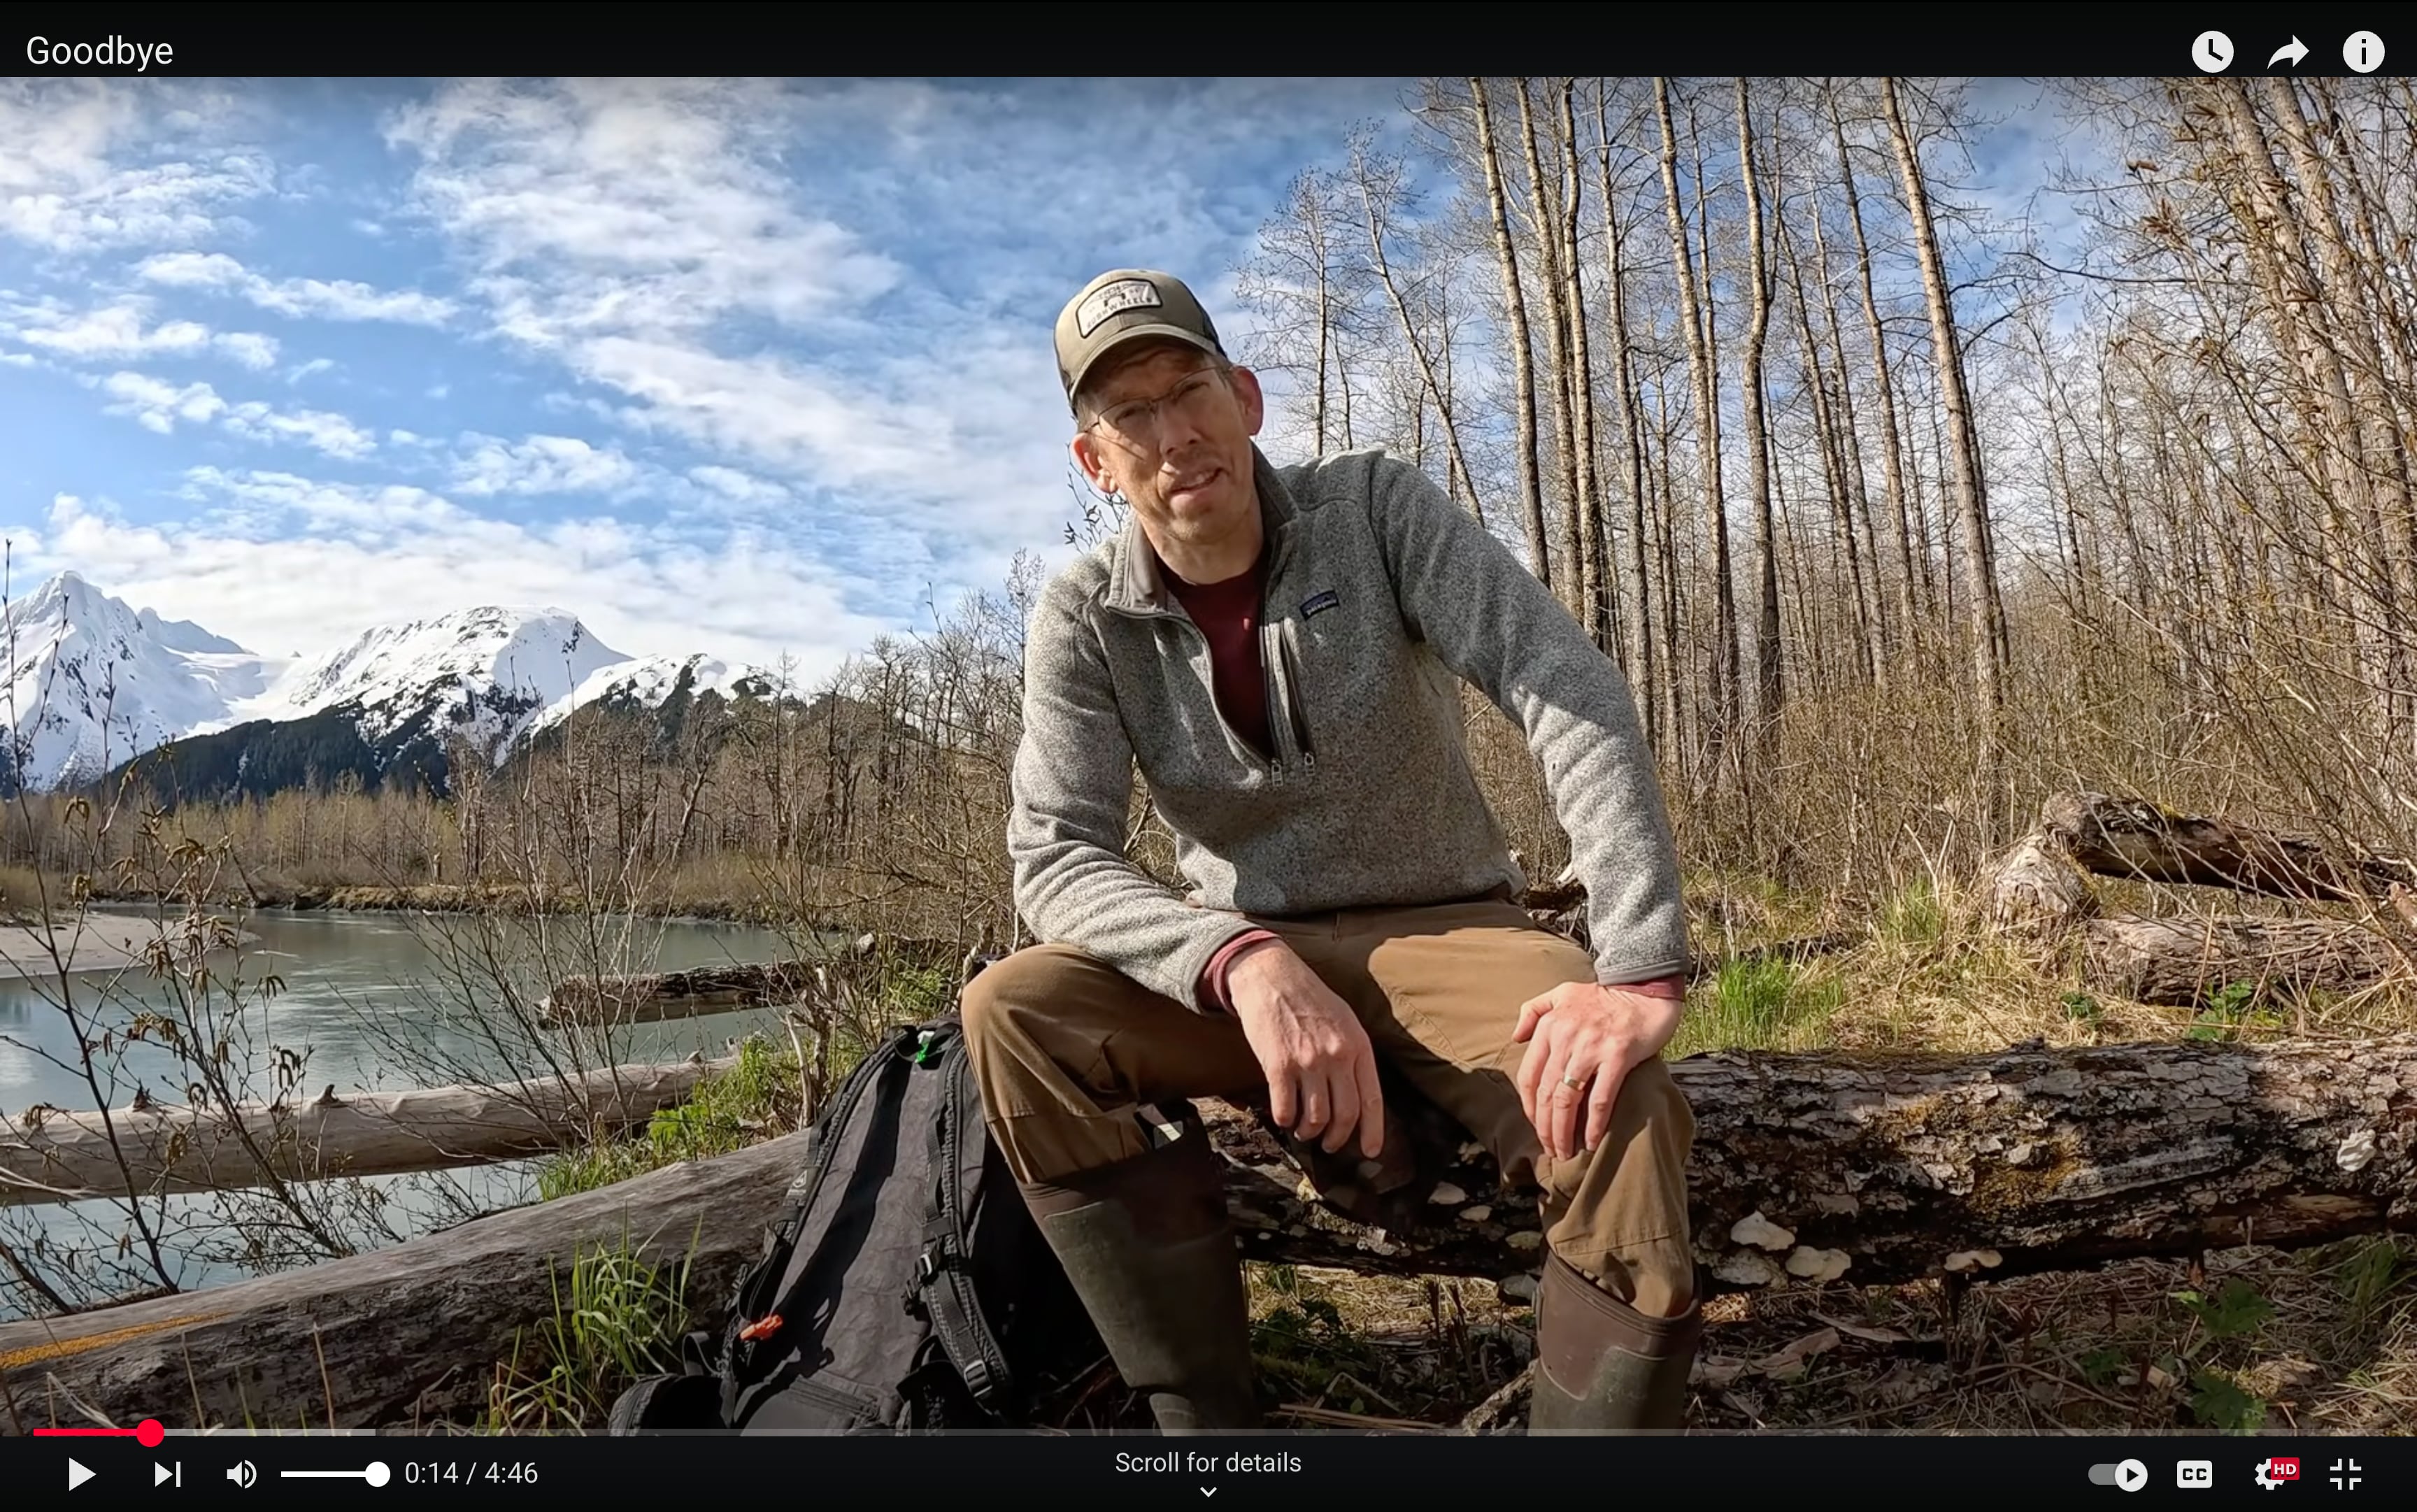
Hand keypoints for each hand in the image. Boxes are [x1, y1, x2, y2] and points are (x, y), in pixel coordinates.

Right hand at [1224, 939, 1384, 1159]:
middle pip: (1345, 1115)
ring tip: (1304, 1130)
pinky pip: (1285, 1109)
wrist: (1270, 975)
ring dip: (1309, 1132)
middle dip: (1337, 1138)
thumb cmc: (1309, 998)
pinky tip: (1284, 1117)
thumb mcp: (1345, 1019)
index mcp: (1358, 1045)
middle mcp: (1336, 1056)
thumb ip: (1354, 1054)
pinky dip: (1285, 1120)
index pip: (1372, 1099)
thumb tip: (1358, 1093)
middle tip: (1329, 1144)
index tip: (1370, 1151)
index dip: (1373, 1131)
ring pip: (1315, 1118)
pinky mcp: (1278, 1065)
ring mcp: (1307, 1061)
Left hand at [1512, 982, 1682, 1164]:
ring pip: (1566, 1100)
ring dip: (1562, 1132)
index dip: (1529, 1106)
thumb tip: (1516, 1037)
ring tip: (1565, 1152)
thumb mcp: (1562, 993)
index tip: (1535, 1124)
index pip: (1528, 1075)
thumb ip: (1534, 1011)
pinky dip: (1593, 1124)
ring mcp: (1591, 1048)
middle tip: (1550, 1149)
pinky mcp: (1618, 1057)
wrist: (1645, 989)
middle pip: (1545, 1093)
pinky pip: (1600, 1099)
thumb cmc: (1603, 995)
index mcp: (1550, 1026)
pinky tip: (1590, 1142)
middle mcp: (1566, 1038)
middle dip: (1544, 1127)